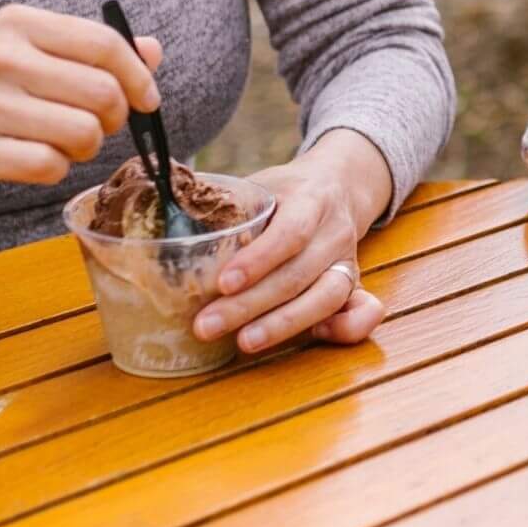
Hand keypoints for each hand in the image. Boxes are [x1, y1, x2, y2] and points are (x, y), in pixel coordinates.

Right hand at [0, 4, 161, 228]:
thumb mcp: (22, 48)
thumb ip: (87, 48)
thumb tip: (153, 51)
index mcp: (17, 23)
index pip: (104, 44)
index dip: (138, 75)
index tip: (146, 97)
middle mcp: (1, 58)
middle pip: (103, 92)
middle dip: (114, 116)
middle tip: (98, 123)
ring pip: (82, 133)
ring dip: (85, 146)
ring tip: (63, 141)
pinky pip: (51, 167)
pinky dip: (56, 169)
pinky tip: (36, 158)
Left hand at [191, 130, 390, 354]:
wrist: (340, 183)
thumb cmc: (287, 190)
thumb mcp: (262, 183)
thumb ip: (227, 200)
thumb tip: (164, 206)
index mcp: (311, 200)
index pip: (290, 233)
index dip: (259, 260)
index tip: (223, 283)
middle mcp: (334, 232)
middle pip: (298, 275)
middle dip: (251, 305)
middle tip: (206, 326)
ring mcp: (348, 260)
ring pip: (325, 298)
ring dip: (284, 325)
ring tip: (242, 344)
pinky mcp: (355, 283)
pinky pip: (363, 311)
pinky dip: (345, 331)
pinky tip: (313, 339)